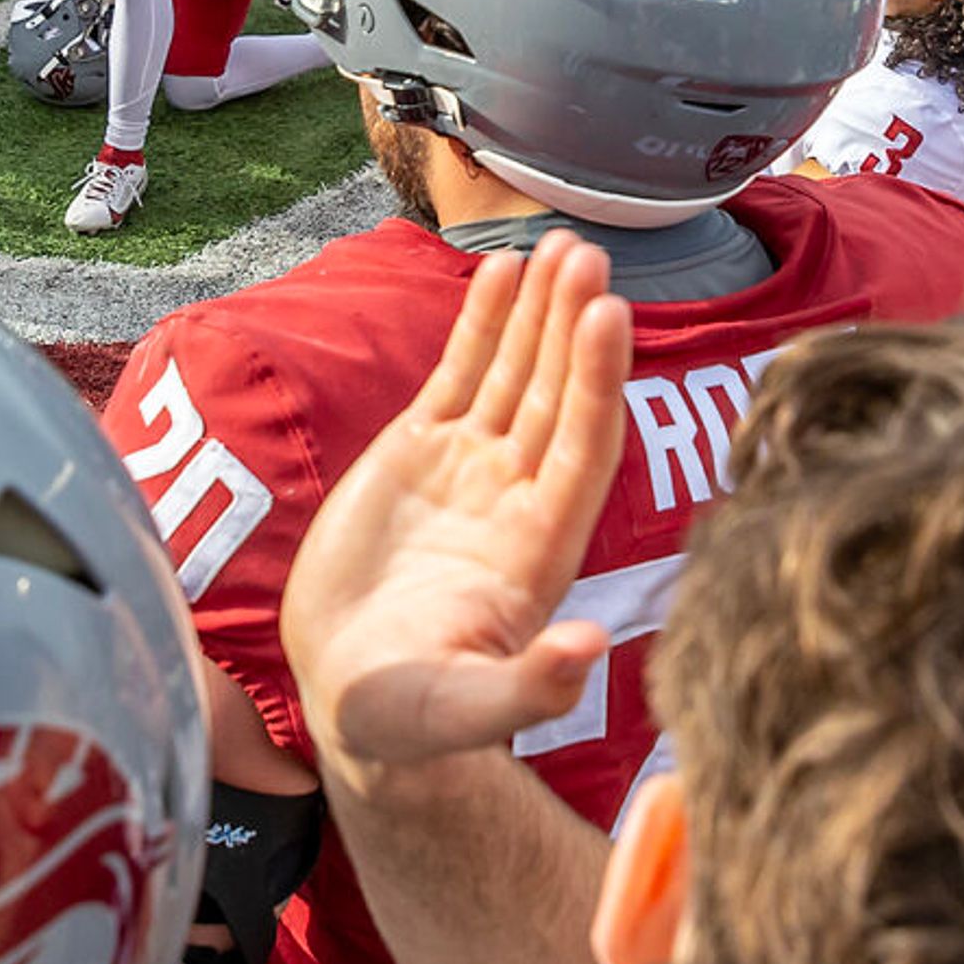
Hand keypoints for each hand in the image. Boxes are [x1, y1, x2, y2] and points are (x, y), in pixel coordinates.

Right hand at [283, 232, 630, 780]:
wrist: (353, 700)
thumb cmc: (412, 720)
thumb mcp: (465, 712)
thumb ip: (528, 689)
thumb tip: (588, 650)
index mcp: (540, 548)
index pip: (583, 447)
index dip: (597, 383)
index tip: (610, 317)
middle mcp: (517, 496)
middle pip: (558, 394)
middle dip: (573, 325)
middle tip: (588, 253)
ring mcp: (471, 468)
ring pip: (516, 373)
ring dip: (540, 310)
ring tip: (558, 242)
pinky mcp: (418, 453)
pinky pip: (459, 375)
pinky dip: (482, 324)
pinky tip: (500, 269)